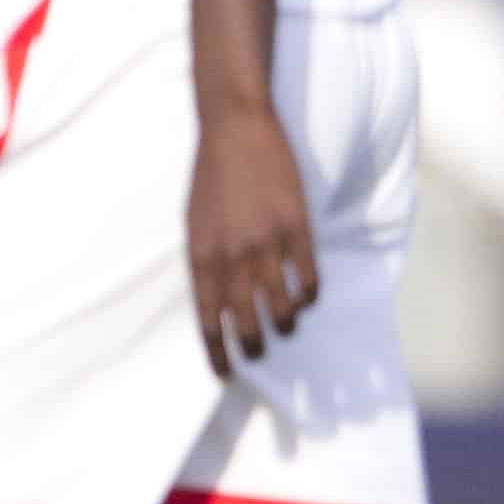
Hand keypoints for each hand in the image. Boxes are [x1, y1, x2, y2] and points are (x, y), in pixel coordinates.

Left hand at [184, 99, 317, 378]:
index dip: (217, 352)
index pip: (207, 321)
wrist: (233, 127)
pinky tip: (308, 297)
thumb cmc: (211, 176)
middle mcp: (231, 257)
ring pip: (282, 308)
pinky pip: (308, 278)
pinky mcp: (296, 227)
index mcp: (200, 257)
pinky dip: (309, 295)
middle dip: (254, 348)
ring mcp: (265, 243)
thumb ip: (205, 262)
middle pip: (246, 323)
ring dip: (286, 324)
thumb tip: (214, 302)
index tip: (225, 375)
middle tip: (261, 356)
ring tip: (288, 326)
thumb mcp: (194, 224)